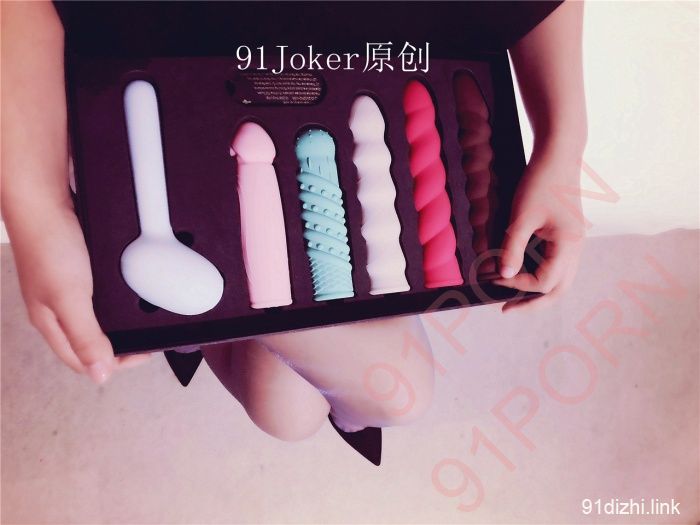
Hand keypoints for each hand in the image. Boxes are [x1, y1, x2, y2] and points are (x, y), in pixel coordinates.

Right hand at [6, 194, 149, 383]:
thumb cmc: (49, 244)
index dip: (115, 363)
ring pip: (95, 317)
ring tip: (142, 318)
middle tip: (147, 337)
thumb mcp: (70, 296)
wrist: (41, 194)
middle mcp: (56, 308)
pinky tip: (129, 289)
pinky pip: (98, 292)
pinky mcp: (75, 266)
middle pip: (89, 341)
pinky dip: (115, 298)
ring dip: (117, 322)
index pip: (83, 360)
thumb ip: (85, 335)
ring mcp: (65, 286)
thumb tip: (100, 375)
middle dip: (118, 346)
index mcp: (50, 322)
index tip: (145, 352)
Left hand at [494, 144, 584, 311]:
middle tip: (505, 309)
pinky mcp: (567, 237)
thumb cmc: (541, 182)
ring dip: (537, 292)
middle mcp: (576, 249)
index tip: (493, 277)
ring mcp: (574, 244)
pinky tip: (522, 275)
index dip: (516, 285)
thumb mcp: (522, 216)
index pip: (543, 282)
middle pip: (558, 290)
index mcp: (568, 246)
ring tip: (513, 298)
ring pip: (560, 281)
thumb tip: (503, 275)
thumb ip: (513, 247)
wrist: (559, 156)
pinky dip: (541, 277)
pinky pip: (557, 267)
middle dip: (532, 303)